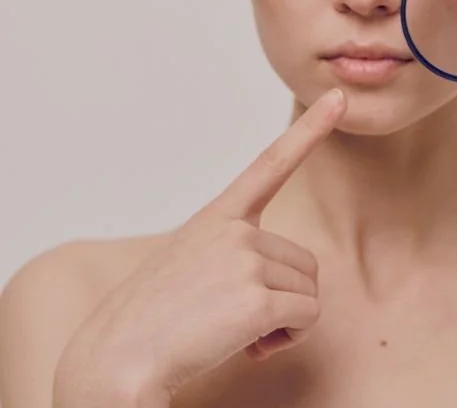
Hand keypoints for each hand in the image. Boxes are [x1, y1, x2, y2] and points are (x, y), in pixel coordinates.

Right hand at [54, 88, 346, 403]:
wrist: (113, 363)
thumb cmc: (151, 322)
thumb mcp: (190, 265)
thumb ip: (235, 255)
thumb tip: (285, 286)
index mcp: (217, 217)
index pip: (271, 163)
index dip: (310, 130)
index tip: (338, 98)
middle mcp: (235, 230)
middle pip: (303, 263)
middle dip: (283, 297)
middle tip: (235, 317)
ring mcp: (245, 260)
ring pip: (308, 292)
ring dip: (283, 321)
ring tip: (233, 330)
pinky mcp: (256, 299)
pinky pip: (306, 317)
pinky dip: (286, 338)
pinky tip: (248, 346)